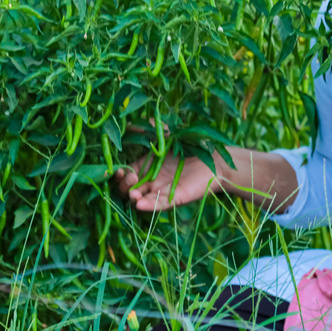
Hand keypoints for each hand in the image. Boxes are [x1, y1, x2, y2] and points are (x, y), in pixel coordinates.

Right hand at [111, 120, 228, 211]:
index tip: (117, 171)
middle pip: (128, 190)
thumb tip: (131, 124)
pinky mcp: (175, 198)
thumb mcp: (167, 134)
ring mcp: (162, 191)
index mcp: (146, 167)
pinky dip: (148, 206)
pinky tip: (139, 203)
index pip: (125, 175)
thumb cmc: (191, 146)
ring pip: (140, 200)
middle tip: (131, 178)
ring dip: (132, 199)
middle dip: (123, 186)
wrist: (215, 157)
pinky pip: (159, 205)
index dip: (118, 175)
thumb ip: (150, 129)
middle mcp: (151, 182)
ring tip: (133, 194)